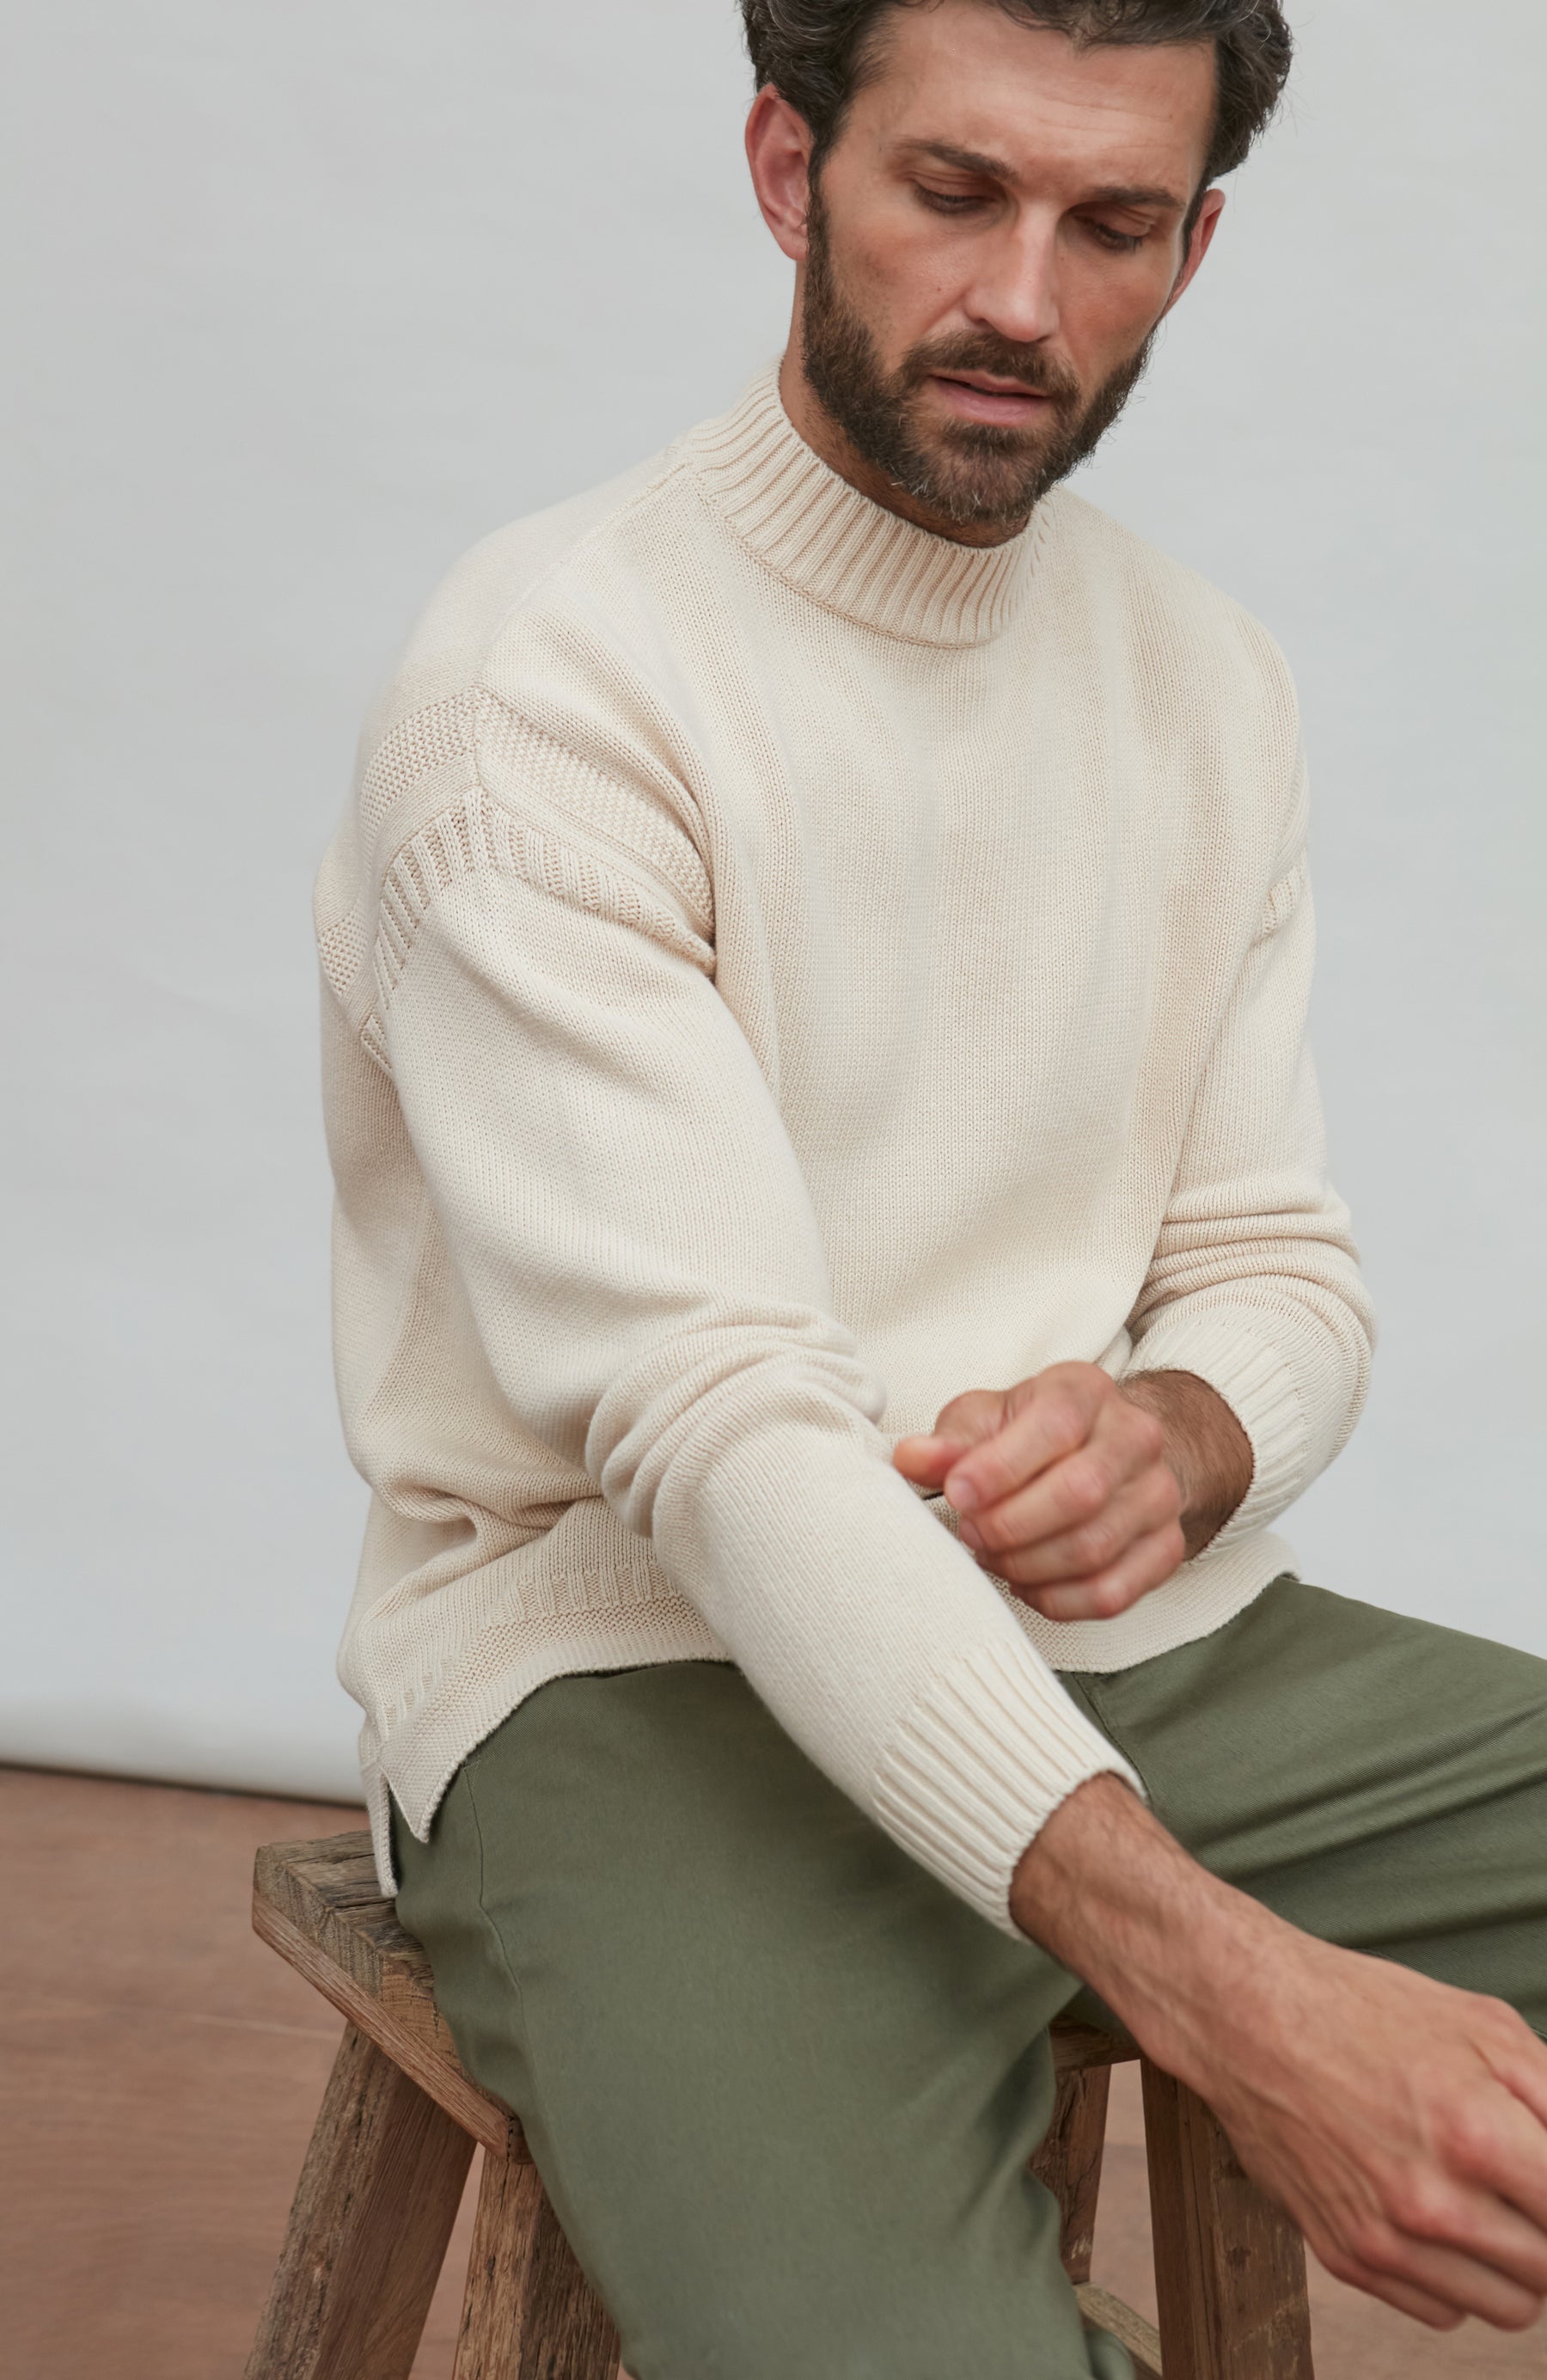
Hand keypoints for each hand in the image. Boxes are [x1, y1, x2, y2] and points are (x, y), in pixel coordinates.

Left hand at [892, 1362, 1250, 1622]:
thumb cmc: (1032, 1434)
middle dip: (1011, 1525)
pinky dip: (1057, 1600)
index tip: (956, 1495)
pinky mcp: (1166, 1548)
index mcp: (1085, 1391)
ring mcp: (1158, 1495)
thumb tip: (910, 1460)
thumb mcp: (985, 1419)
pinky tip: (1026, 1583)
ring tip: (992, 1555)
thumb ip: (949, 1442)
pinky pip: (1112, 1593)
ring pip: (1095, 1548)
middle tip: (971, 1534)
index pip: (1054, 1426)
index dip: (1000, 1468)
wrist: (1108, 1451)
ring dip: (1028, 1565)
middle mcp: (1135, 1437)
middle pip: (1080, 1493)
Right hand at [1013, 1778, 1546, 2332]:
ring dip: (1510, 2262)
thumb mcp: (1485, 2027)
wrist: (1249, 2018)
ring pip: (1507, 2308)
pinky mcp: (1349, 2259)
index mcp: (1476, 2134)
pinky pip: (1442, 2311)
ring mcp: (1386, 2240)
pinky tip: (1433, 2213)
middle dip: (1546, 2227)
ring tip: (1482, 2198)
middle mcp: (1432, 2202)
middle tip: (1523, 2182)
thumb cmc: (1360, 2010)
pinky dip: (1452, 2276)